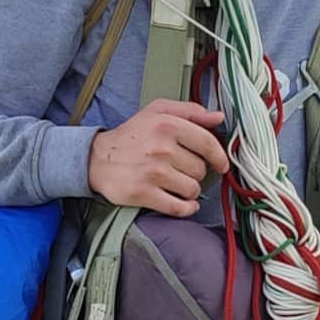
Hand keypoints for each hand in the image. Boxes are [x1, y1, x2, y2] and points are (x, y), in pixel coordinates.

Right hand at [88, 99, 228, 217]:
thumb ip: (190, 111)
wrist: (97, 159)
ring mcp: (153, 173)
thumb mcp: (157, 111)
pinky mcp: (144, 194)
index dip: (219, 157)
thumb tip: (218, 118)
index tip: (221, 164)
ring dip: (189, 190)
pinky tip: (184, 204)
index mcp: (167, 125)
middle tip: (181, 169)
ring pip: (192, 189)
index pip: (208, 143)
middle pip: (200, 169)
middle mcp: (162, 148)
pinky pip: (179, 207)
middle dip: (195, 172)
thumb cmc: (131, 135)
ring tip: (177, 183)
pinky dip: (186, 208)